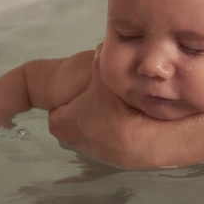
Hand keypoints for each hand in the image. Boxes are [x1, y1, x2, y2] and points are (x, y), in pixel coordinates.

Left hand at [48, 46, 162, 168]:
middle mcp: (67, 139)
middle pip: (74, 109)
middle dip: (86, 99)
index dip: (74, 86)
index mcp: (58, 121)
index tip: (89, 80)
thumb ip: (99, 56)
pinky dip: (114, 126)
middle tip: (103, 88)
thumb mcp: (104, 72)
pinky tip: (127, 116)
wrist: (145, 140)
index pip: (59, 97)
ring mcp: (86, 150)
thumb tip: (103, 45)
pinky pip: (106, 134)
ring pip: (90, 122)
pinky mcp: (105, 158)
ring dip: (100, 112)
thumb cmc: (117, 108)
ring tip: (118, 101)